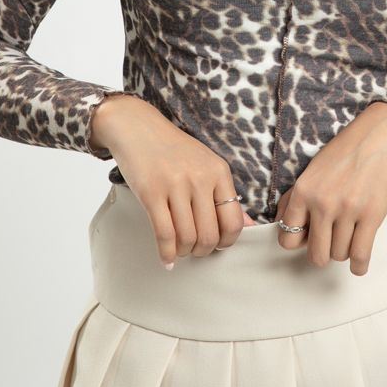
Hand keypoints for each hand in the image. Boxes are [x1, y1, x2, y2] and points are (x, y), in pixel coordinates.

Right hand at [91, 94, 255, 267]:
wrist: (137, 128)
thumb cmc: (173, 150)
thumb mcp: (206, 165)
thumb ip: (225, 195)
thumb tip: (249, 225)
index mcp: (219, 171)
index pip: (233, 222)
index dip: (226, 242)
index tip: (217, 245)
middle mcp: (200, 178)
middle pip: (210, 235)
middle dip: (203, 251)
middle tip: (195, 250)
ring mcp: (175, 185)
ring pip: (187, 238)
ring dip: (184, 252)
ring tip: (180, 250)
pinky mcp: (151, 192)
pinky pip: (164, 234)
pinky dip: (166, 253)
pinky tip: (167, 259)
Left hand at [273, 103, 386, 275]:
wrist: (380, 136)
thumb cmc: (346, 151)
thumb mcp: (312, 170)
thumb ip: (294, 198)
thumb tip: (281, 224)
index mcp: (304, 191)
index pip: (287, 239)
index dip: (298, 242)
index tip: (308, 238)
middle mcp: (322, 203)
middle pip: (316, 254)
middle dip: (322, 253)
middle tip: (330, 242)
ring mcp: (347, 211)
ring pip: (339, 255)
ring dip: (344, 251)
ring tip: (349, 237)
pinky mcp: (371, 216)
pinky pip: (361, 254)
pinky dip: (360, 265)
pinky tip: (359, 261)